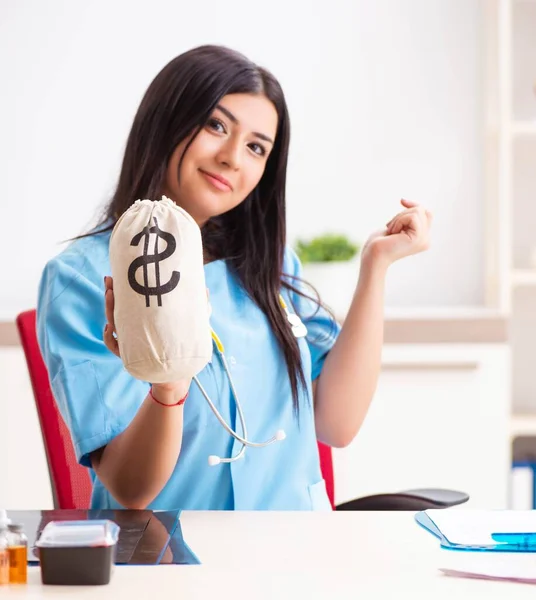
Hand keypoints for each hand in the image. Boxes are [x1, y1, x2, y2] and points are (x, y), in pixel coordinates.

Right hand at [103, 275, 208, 399]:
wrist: (180, 374)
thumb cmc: (183, 346)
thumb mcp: (191, 326)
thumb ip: (198, 309)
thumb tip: (206, 289)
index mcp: (143, 321)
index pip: (127, 303)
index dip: (118, 290)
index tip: (115, 276)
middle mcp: (133, 331)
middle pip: (116, 311)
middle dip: (110, 296)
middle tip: (110, 282)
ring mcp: (130, 343)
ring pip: (113, 325)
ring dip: (108, 311)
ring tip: (111, 296)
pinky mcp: (131, 357)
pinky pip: (115, 347)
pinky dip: (109, 338)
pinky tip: (110, 328)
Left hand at [361, 199, 431, 267]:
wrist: (373, 256)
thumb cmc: (379, 242)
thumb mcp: (394, 225)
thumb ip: (405, 217)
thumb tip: (405, 201)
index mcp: (422, 238)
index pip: (427, 214)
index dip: (415, 205)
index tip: (402, 201)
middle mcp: (426, 240)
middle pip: (422, 210)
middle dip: (402, 213)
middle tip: (391, 227)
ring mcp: (423, 240)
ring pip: (417, 211)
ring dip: (399, 218)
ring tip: (391, 231)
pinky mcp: (418, 238)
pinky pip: (412, 217)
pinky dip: (398, 221)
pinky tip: (392, 232)